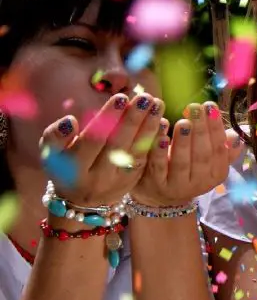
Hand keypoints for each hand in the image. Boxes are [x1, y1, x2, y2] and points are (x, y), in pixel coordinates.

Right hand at [40, 93, 163, 206]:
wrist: (82, 202)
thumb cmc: (65, 167)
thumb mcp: (50, 154)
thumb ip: (55, 136)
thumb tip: (71, 121)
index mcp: (75, 169)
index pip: (93, 139)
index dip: (108, 119)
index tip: (121, 98)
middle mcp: (99, 177)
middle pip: (118, 144)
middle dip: (133, 119)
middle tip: (145, 98)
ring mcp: (118, 181)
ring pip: (136, 151)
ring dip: (149, 127)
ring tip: (157, 105)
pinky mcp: (133, 182)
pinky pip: (145, 159)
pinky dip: (154, 141)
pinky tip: (162, 122)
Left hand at [132, 102, 241, 206]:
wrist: (162, 195)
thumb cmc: (190, 168)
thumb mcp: (209, 161)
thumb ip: (223, 147)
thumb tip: (236, 136)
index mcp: (217, 174)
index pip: (219, 150)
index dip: (216, 129)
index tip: (211, 107)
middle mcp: (200, 183)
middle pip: (202, 156)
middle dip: (201, 131)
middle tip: (196, 108)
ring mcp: (178, 186)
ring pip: (182, 163)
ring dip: (183, 142)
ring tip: (183, 122)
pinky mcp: (157, 184)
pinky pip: (159, 167)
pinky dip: (160, 152)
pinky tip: (160, 137)